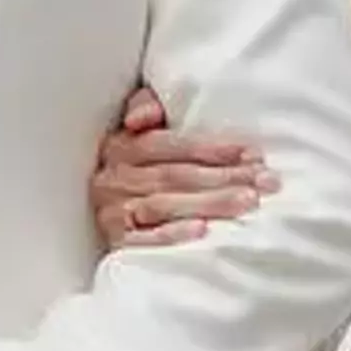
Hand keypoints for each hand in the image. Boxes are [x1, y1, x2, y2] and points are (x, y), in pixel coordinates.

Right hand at [92, 83, 273, 258]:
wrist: (85, 221)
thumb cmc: (135, 172)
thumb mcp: (136, 135)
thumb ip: (144, 108)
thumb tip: (144, 115)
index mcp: (121, 147)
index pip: (169, 144)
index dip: (212, 149)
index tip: (253, 154)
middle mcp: (115, 178)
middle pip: (174, 175)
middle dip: (223, 177)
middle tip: (265, 181)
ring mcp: (113, 212)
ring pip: (164, 204)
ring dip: (208, 203)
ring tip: (247, 202)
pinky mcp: (114, 242)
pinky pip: (143, 240)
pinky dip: (171, 234)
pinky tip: (201, 231)